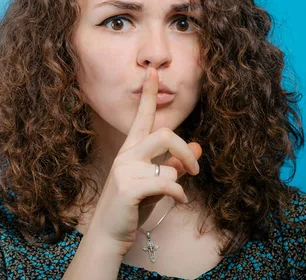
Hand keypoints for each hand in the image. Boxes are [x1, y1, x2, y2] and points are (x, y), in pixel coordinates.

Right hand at [86, 67, 201, 255]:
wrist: (109, 233)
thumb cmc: (131, 206)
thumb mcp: (155, 182)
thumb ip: (173, 163)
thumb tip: (197, 145)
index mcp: (131, 149)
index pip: (142, 117)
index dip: (148, 94)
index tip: (153, 72)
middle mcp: (126, 155)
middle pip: (164, 134)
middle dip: (185, 150)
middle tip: (196, 169)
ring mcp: (125, 170)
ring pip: (168, 164)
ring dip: (178, 182)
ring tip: (175, 196)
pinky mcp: (128, 188)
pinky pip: (167, 184)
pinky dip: (179, 195)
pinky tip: (177, 203)